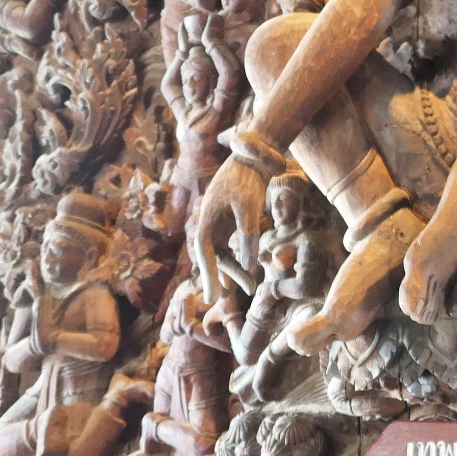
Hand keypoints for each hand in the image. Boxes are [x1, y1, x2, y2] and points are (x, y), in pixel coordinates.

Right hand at [193, 155, 275, 298]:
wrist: (251, 158)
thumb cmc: (248, 181)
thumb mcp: (249, 208)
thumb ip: (248, 236)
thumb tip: (249, 265)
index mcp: (207, 220)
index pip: (204, 253)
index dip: (208, 276)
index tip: (212, 298)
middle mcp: (209, 223)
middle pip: (215, 257)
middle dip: (227, 276)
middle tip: (239, 296)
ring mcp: (218, 223)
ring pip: (223, 253)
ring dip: (234, 269)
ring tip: (250, 287)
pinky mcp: (228, 222)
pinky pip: (230, 246)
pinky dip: (238, 257)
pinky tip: (247, 270)